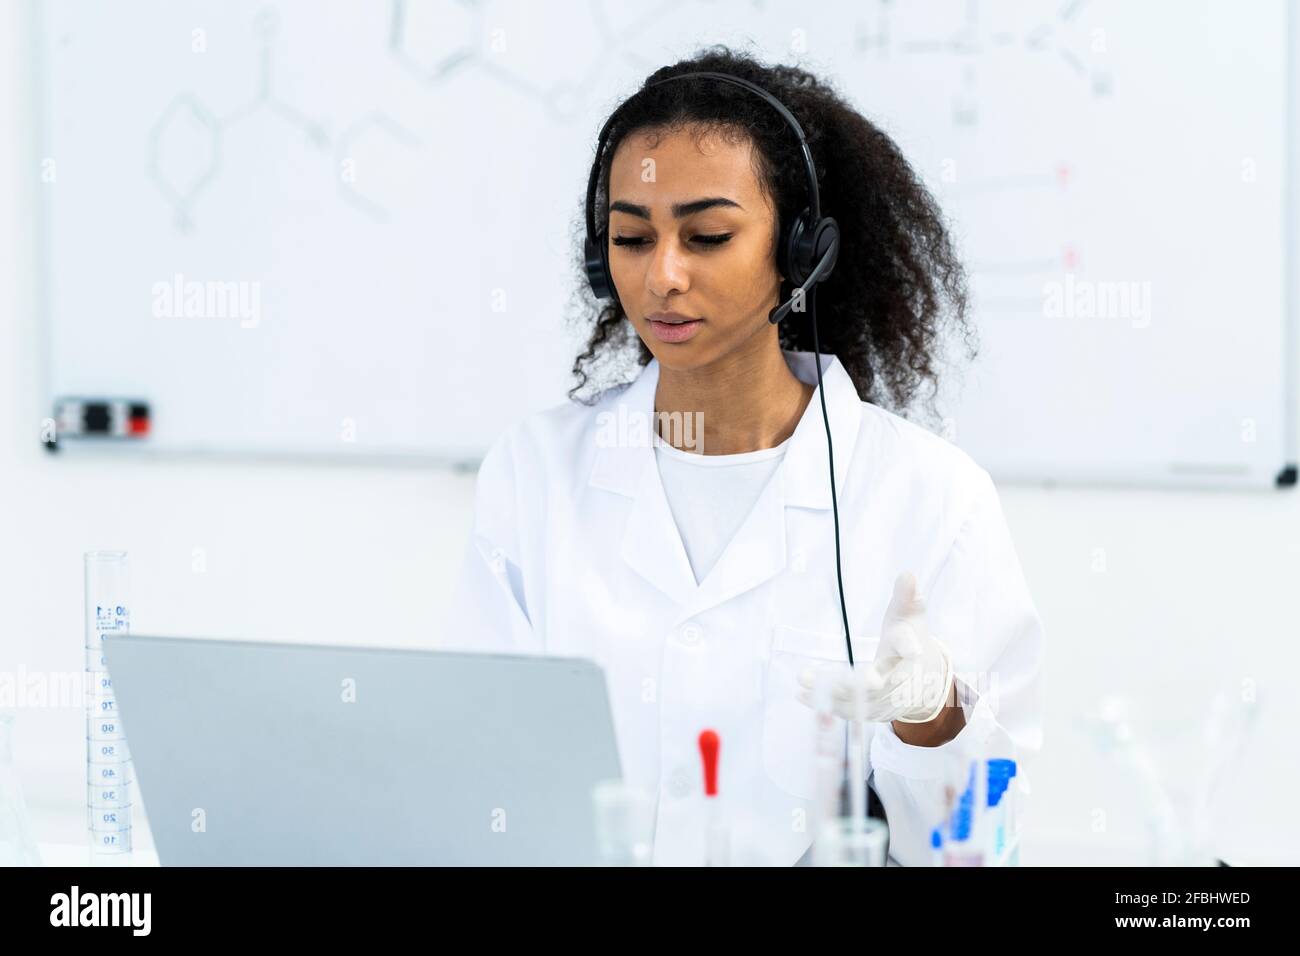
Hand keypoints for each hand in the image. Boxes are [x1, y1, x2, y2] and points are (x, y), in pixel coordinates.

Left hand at [796, 571, 953, 723]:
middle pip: (877, 685)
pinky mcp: (871, 712)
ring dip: (828, 692)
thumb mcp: (910, 616)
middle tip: (828, 676)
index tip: (911, 650)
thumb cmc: (909, 638)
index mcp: (909, 653)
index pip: (910, 649)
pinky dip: (825, 704)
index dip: (909, 648)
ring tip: (803, 678)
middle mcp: (899, 682)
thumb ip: (907, 597)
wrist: (923, 678)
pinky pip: (847, 711)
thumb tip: (907, 574)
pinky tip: (801, 694)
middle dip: (851, 682)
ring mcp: (886, 701)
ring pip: (857, 701)